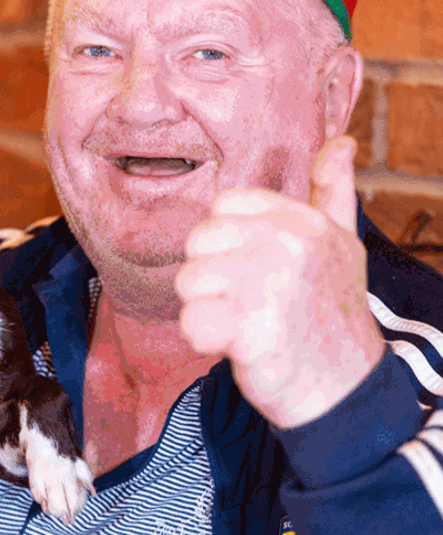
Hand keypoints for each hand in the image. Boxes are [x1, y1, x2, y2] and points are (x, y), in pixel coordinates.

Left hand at [175, 136, 384, 428]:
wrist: (346, 392)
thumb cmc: (331, 313)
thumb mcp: (342, 245)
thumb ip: (332, 191)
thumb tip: (341, 142)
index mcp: (302, 222)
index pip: (223, 206)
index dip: (227, 240)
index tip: (255, 267)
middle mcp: (287, 247)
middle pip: (199, 241)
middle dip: (211, 275)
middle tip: (248, 301)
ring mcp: (269, 289)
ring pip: (188, 281)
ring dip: (206, 308)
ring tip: (243, 323)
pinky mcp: (249, 332)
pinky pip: (190, 321)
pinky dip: (202, 338)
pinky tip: (231, 344)